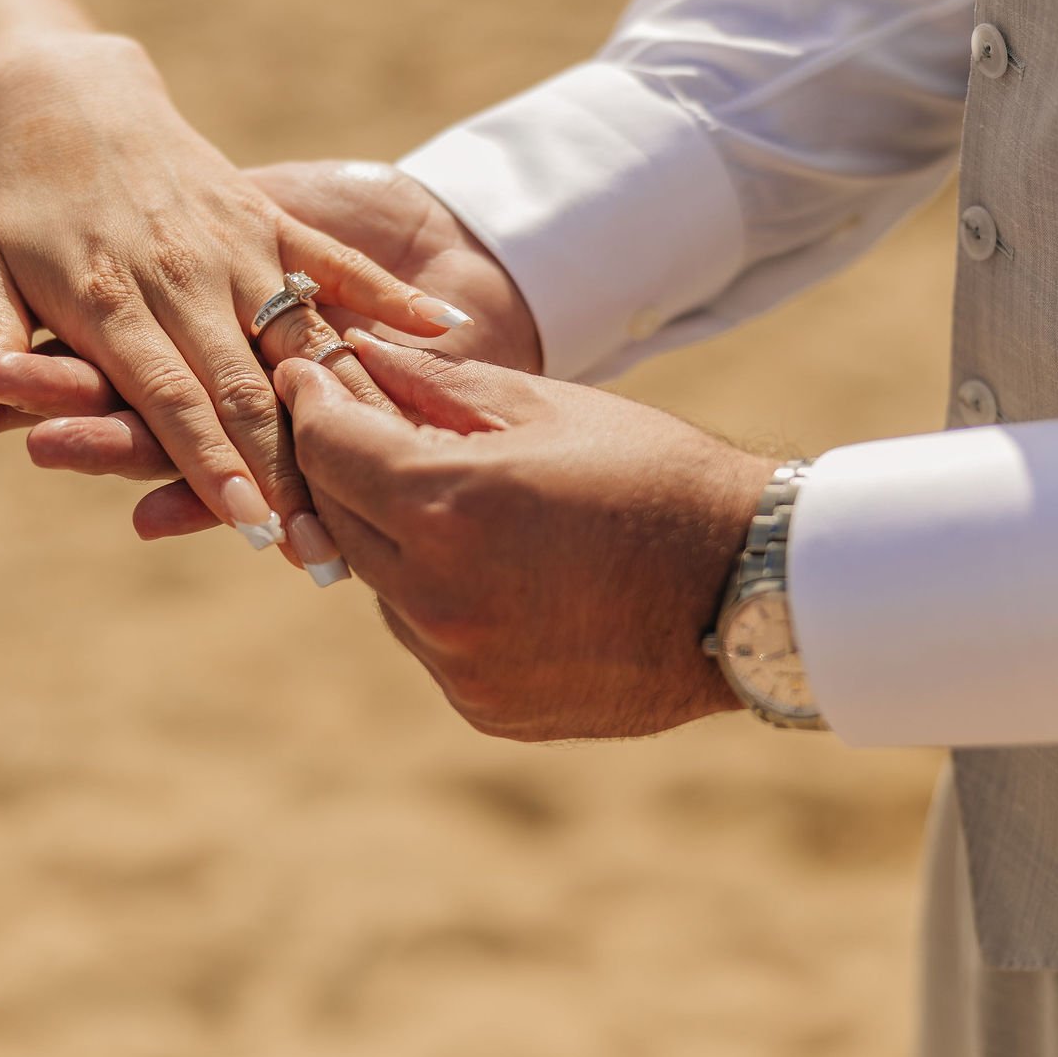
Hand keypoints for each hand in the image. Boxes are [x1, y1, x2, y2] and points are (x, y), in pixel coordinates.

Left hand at [13, 159, 544, 542]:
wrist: (67, 91)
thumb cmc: (16, 201)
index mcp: (107, 297)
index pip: (169, 400)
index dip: (212, 465)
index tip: (252, 526)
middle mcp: (180, 273)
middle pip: (245, 386)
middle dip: (288, 470)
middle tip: (327, 547)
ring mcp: (234, 244)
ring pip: (299, 340)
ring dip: (344, 413)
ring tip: (389, 479)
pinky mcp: (268, 219)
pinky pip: (335, 263)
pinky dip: (386, 298)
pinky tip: (443, 333)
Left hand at [272, 331, 777, 740]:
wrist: (752, 590)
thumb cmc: (655, 477)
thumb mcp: (546, 408)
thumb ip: (436, 384)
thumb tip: (358, 352)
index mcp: (449, 508)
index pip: (330, 450)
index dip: (311, 405)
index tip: (305, 375)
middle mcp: (438, 597)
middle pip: (339, 521)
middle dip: (344, 469)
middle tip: (359, 427)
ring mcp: (459, 662)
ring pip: (381, 587)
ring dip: (395, 541)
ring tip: (458, 504)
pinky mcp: (484, 705)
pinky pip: (428, 640)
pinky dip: (439, 602)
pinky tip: (496, 571)